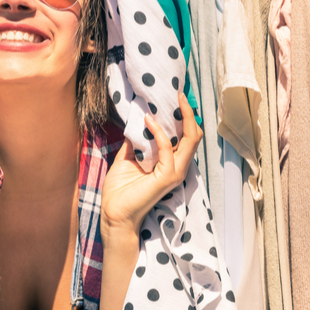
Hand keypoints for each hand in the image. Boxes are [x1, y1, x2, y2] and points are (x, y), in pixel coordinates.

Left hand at [101, 94, 202, 240]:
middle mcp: (178, 166)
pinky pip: (168, 148)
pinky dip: (159, 132)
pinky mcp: (167, 177)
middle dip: (189, 113)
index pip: (186, 137)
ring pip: (191, 139)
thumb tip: (137, 120)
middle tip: (179, 94)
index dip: (184, 117)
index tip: (175, 98)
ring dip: (182, 117)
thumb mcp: (127, 158)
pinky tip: (148, 121)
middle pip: (195, 135)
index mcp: (171, 163)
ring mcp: (175, 172)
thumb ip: (136, 142)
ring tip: (173, 100)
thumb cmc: (120, 191)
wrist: (114, 214)